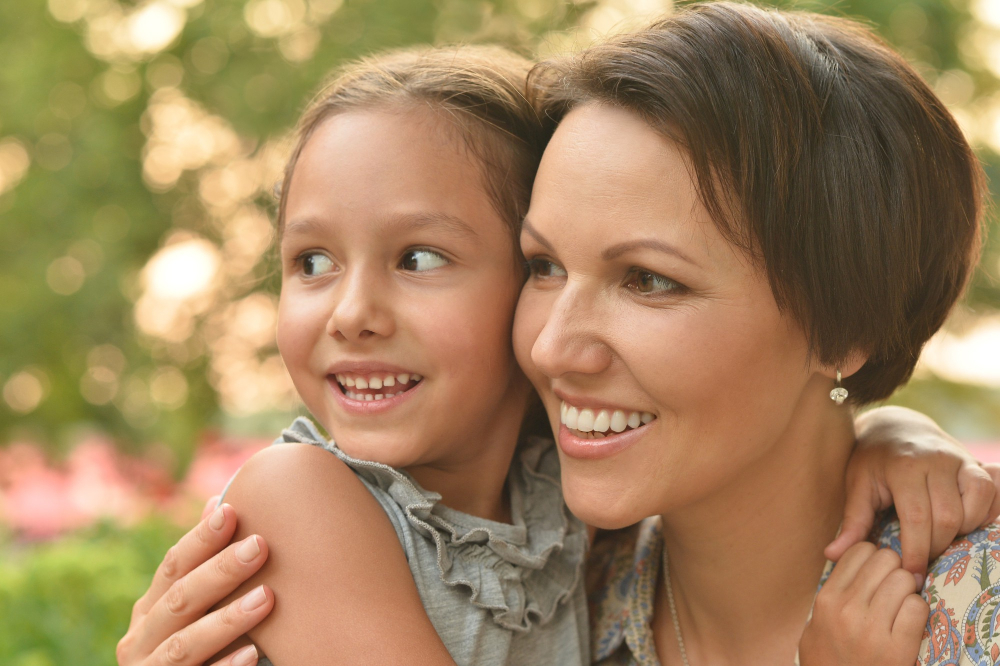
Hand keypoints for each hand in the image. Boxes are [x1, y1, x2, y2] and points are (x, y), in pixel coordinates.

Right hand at [116, 496, 273, 665]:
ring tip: (266, 597)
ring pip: (185, 644)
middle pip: (180, 600)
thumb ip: (201, 563)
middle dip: (219, 571)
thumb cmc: (194, 647)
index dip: (200, 539)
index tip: (233, 512)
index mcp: (149, 610)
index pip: (173, 567)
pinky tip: (253, 653)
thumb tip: (218, 503)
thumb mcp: (190, 607)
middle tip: (260, 546)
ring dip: (227, 619)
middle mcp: (141, 641)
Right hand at [799, 542, 927, 665]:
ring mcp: (872, 630)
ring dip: (908, 591)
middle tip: (894, 589)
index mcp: (826, 600)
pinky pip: (917, 607)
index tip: (877, 573)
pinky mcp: (897, 650)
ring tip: (902, 606)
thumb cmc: (828, 664)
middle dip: (894, 571)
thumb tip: (846, 561)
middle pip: (885, 559)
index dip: (874, 558)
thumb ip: (830, 595)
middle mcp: (847, 609)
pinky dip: (919, 612)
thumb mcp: (815, 627)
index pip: (859, 551)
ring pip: (904, 579)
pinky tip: (911, 624)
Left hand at [827, 406, 999, 583]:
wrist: (895, 426)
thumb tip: (831, 554)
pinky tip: (961, 524)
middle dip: (936, 546)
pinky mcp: (974, 462)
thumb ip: (852, 522)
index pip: (916, 518)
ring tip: (940, 538)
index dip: (916, 551)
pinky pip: (990, 493)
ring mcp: (959, 459)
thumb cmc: (872, 460)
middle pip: (947, 518)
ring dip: (962, 531)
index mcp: (903, 467)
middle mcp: (936, 460)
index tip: (911, 573)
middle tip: (922, 557)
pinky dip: (981, 514)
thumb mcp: (857, 485)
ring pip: (975, 505)